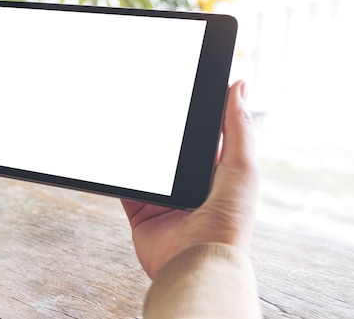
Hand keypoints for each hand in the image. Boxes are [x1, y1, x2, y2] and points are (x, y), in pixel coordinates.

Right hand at [121, 80, 258, 279]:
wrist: (195, 267)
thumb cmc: (227, 225)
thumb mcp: (241, 169)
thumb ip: (238, 129)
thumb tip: (239, 86)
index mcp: (219, 173)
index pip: (207, 134)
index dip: (196, 112)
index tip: (182, 86)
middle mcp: (192, 185)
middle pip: (172, 149)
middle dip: (161, 129)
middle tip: (147, 100)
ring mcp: (165, 199)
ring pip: (147, 165)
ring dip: (137, 149)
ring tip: (123, 121)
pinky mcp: (142, 212)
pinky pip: (126, 187)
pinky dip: (119, 174)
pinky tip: (111, 155)